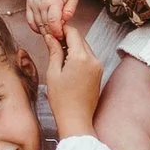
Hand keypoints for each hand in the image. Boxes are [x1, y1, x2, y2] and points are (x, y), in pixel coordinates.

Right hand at [27, 0, 80, 45]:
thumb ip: (70, 11)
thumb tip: (64, 21)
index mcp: (53, 0)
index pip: (53, 22)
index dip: (57, 32)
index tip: (62, 35)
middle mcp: (41, 2)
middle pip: (44, 25)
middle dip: (52, 34)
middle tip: (59, 36)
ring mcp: (33, 3)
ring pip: (36, 25)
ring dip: (44, 31)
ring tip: (52, 32)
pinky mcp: (28, 4)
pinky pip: (30, 21)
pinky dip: (36, 27)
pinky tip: (43, 28)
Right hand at [45, 17, 105, 141]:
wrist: (76, 120)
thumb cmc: (62, 100)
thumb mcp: (53, 73)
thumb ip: (54, 51)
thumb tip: (51, 37)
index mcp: (81, 57)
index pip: (73, 32)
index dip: (61, 29)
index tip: (51, 32)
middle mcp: (93, 59)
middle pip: (80, 39)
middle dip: (66, 37)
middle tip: (51, 42)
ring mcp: (98, 66)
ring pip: (85, 47)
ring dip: (72, 47)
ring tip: (58, 54)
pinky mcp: (99, 73)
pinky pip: (89, 57)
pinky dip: (79, 56)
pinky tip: (67, 64)